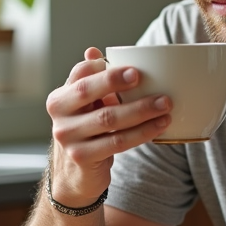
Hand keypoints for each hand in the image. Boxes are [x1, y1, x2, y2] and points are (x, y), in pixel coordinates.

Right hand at [45, 46, 172, 205]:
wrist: (77, 175)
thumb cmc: (88, 132)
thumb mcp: (88, 107)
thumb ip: (93, 81)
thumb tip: (93, 51)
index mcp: (61, 98)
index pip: (79, 74)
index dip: (102, 68)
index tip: (130, 66)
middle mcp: (59, 116)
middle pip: (87, 91)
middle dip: (115, 82)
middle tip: (142, 76)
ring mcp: (69, 138)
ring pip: (108, 118)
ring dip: (140, 110)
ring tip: (165, 104)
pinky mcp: (83, 157)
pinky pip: (118, 142)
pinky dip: (142, 132)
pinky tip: (160, 126)